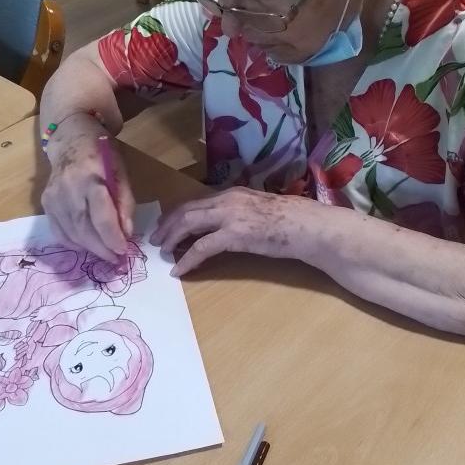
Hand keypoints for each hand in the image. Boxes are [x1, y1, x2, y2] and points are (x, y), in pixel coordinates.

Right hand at [41, 114, 134, 261]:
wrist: (70, 139)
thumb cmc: (101, 154)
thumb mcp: (120, 172)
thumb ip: (125, 202)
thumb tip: (126, 233)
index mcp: (89, 177)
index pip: (101, 216)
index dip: (113, 237)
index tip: (124, 251)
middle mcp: (67, 189)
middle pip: (84, 229)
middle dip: (102, 249)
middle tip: (116, 260)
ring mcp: (53, 197)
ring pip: (71, 234)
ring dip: (90, 249)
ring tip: (106, 255)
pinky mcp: (46, 204)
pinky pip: (59, 232)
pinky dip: (75, 244)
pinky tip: (87, 246)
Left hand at [152, 187, 304, 275]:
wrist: (307, 226)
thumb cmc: (290, 221)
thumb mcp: (258, 210)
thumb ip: (238, 213)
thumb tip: (222, 226)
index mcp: (232, 193)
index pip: (196, 201)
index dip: (177, 214)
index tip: (166, 225)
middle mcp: (227, 200)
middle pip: (186, 210)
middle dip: (167, 225)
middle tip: (156, 239)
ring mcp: (230, 216)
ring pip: (188, 224)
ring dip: (171, 239)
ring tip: (163, 252)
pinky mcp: (234, 235)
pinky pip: (201, 247)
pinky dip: (187, 260)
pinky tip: (180, 270)